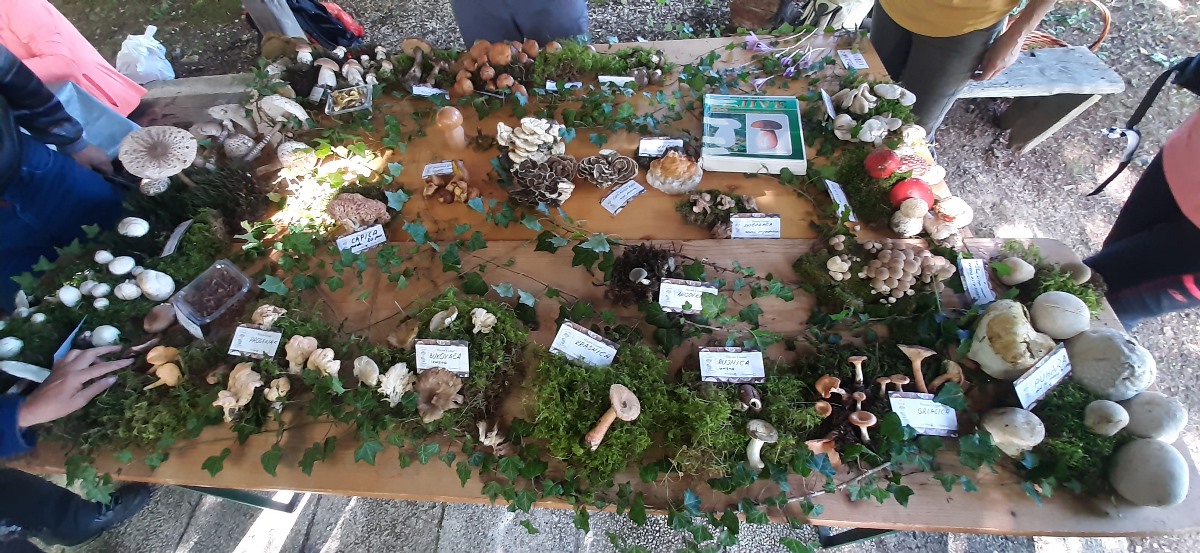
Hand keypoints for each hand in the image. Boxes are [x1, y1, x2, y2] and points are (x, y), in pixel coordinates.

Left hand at [16, 346, 130, 428]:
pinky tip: (83, 362)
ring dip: (92, 352)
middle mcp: (69, 367)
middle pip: (90, 352)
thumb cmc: (56, 408)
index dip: (116, 364)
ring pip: (79, 351)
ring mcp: (62, 365)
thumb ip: (96, 388)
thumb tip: (113, 378)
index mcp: (76, 377)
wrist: (33, 408)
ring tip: (100, 359)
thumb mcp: (78, 402)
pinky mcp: (57, 367)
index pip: (101, 367)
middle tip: (119, 349)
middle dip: (106, 349)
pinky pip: (70, 355)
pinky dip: (80, 355)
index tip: (129, 360)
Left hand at [71, 145, 113, 175]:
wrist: (76, 144)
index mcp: (104, 162)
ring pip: (106, 160)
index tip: (100, 177)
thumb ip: (93, 172)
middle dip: (104, 169)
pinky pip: (102, 156)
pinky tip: (93, 160)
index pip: (110, 171)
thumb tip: (97, 175)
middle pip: (108, 165)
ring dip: (102, 164)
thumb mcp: (86, 167)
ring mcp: (103, 152)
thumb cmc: (81, 157)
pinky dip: (100, 160)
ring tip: (94, 166)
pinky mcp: (99, 149)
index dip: (106, 175)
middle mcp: (106, 157)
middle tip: (96, 172)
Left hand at [974, 31, 1023, 80]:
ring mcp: (1007, 65)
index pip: (984, 77)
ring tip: (985, 67)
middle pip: (991, 77)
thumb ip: (984, 62)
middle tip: (977, 74)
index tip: (973, 77)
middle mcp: (1001, 68)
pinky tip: (995, 61)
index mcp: (994, 65)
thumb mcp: (989, 52)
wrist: (1016, 36)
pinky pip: (1002, 67)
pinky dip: (997, 67)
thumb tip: (980, 68)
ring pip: (997, 72)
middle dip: (984, 77)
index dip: (977, 78)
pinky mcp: (1011, 62)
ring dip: (991, 72)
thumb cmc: (1002, 41)